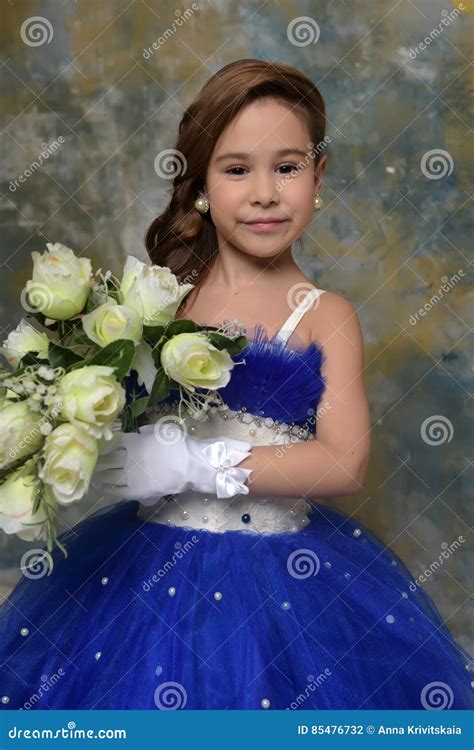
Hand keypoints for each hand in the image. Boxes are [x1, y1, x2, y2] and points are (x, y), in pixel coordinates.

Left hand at [93, 422, 252, 504]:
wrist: (190, 465)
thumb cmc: (178, 445)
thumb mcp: (161, 430)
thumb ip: (145, 432)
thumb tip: (137, 434)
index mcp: (132, 441)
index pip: (111, 443)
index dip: (104, 445)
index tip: (99, 446)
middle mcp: (127, 458)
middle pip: (106, 459)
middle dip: (99, 460)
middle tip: (93, 461)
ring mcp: (130, 475)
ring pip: (108, 475)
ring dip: (100, 474)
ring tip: (95, 475)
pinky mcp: (135, 491)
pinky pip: (116, 490)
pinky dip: (108, 488)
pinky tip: (103, 487)